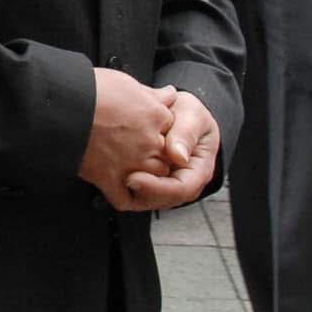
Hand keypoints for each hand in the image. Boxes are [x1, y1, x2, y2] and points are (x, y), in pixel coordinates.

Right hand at [79, 69, 176, 211]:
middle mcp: (148, 141)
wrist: (61, 106)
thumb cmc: (88, 90)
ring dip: (146, 174)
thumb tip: (168, 94)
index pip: (173, 128)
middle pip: (167, 155)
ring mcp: (131, 162)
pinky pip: (125, 198)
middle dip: (156, 153)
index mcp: (154, 115)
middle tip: (138, 146)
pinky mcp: (110, 178)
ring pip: (154, 178)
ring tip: (130, 165)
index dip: (160, 129)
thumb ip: (151, 93)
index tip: (148, 128)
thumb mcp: (125, 82)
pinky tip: (118, 186)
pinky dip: (124, 195)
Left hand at [124, 89, 220, 210]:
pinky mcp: (151, 182)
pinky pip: (137, 193)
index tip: (133, 178)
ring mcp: (167, 184)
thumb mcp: (192, 114)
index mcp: (199, 169)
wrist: (174, 111)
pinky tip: (112, 171)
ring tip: (112, 174)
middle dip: (140, 192)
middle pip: (163, 199)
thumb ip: (186, 133)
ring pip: (148, 200)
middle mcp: (184, 182)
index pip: (181, 189)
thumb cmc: (187, 113)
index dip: (157, 187)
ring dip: (129, 192)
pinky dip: (124, 185)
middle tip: (118, 178)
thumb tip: (179, 156)